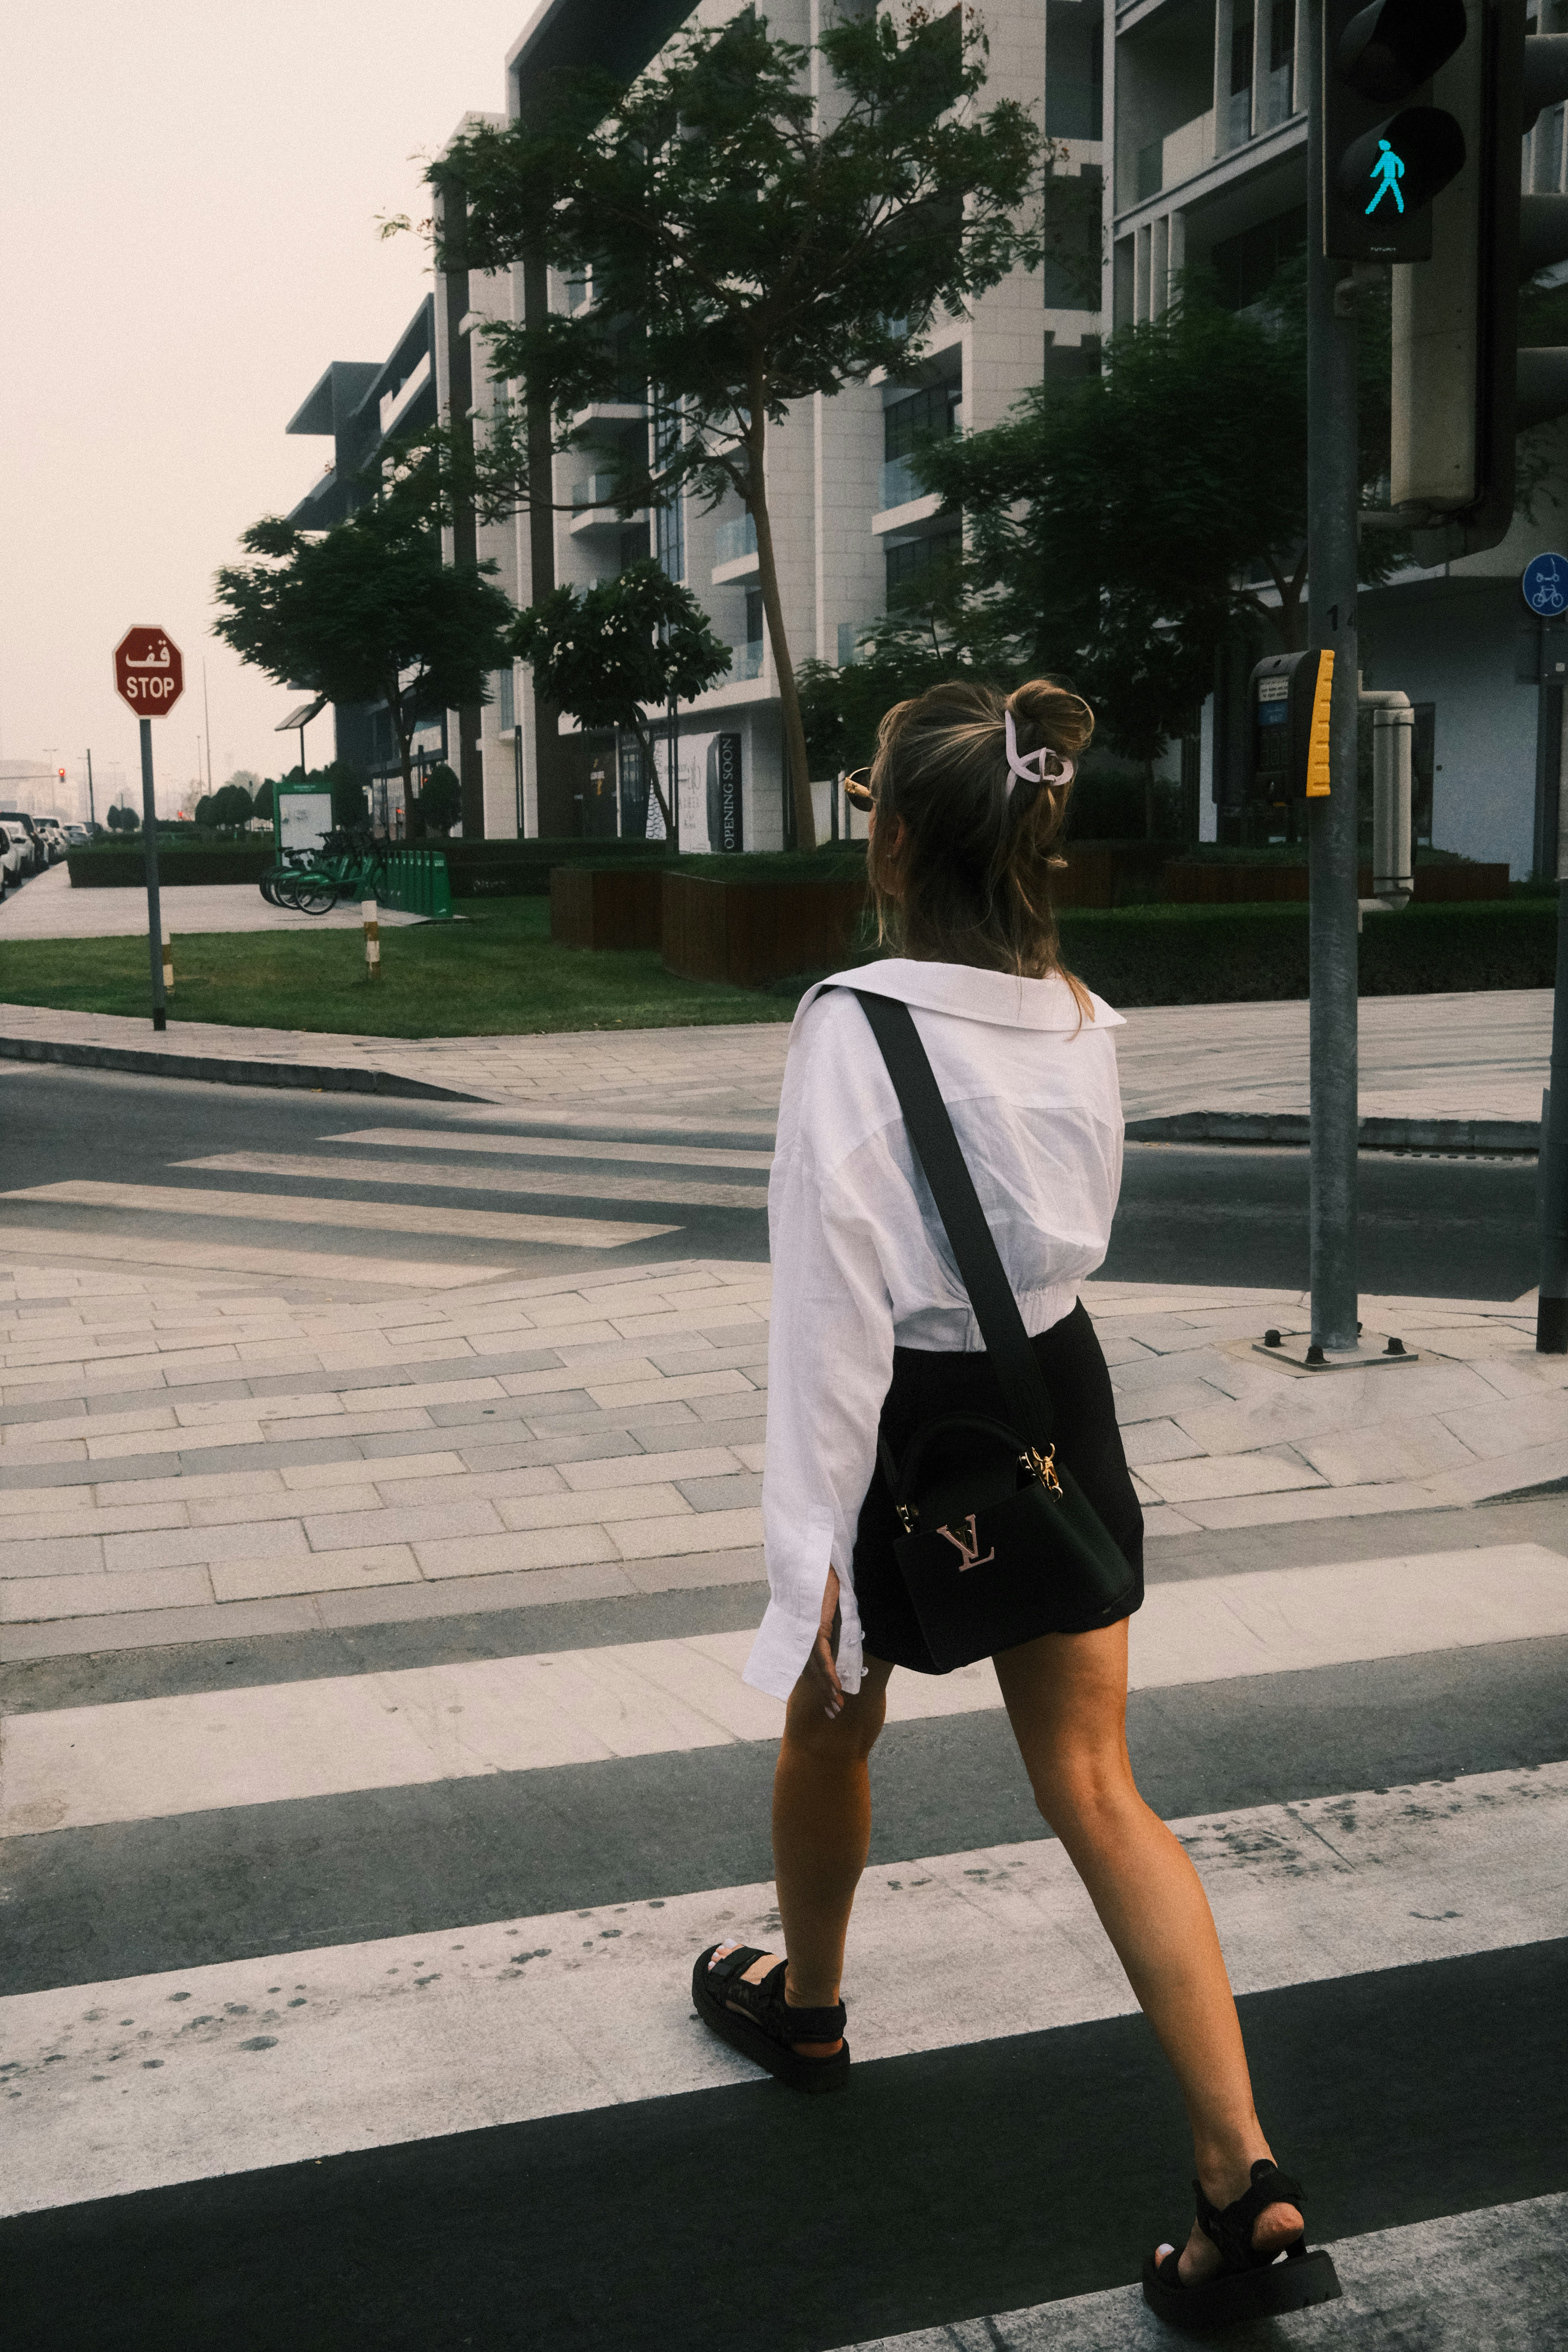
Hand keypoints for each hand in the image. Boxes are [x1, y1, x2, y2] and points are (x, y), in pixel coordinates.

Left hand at [801, 1567, 844, 1720]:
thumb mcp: (831, 1606)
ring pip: (816, 1668)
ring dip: (827, 1689)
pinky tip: (836, 1687)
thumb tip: (845, 1636)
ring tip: (837, 1707)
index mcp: (804, 1632)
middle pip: (812, 1671)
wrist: (814, 1560)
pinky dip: (829, 1672)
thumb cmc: (822, 1579)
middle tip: (834, 1713)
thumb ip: (834, 1623)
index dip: (820, 1684)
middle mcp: (802, 1635)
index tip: (830, 1700)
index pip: (811, 1664)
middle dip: (824, 1693)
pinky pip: (821, 1655)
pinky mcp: (814, 1627)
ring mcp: (806, 1632)